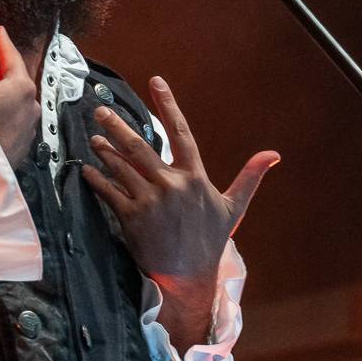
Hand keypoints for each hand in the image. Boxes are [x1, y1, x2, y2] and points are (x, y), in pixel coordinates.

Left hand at [83, 76, 278, 345]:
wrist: (188, 278)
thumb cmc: (210, 242)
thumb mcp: (233, 208)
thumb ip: (249, 177)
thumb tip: (274, 155)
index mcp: (195, 178)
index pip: (181, 133)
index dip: (168, 105)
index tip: (156, 81)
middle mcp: (172, 185)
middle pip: (140, 147)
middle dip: (117, 127)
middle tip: (100, 111)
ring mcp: (150, 202)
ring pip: (121, 168)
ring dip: (105, 152)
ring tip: (93, 139)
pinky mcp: (132, 219)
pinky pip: (110, 193)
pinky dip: (97, 180)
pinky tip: (87, 170)